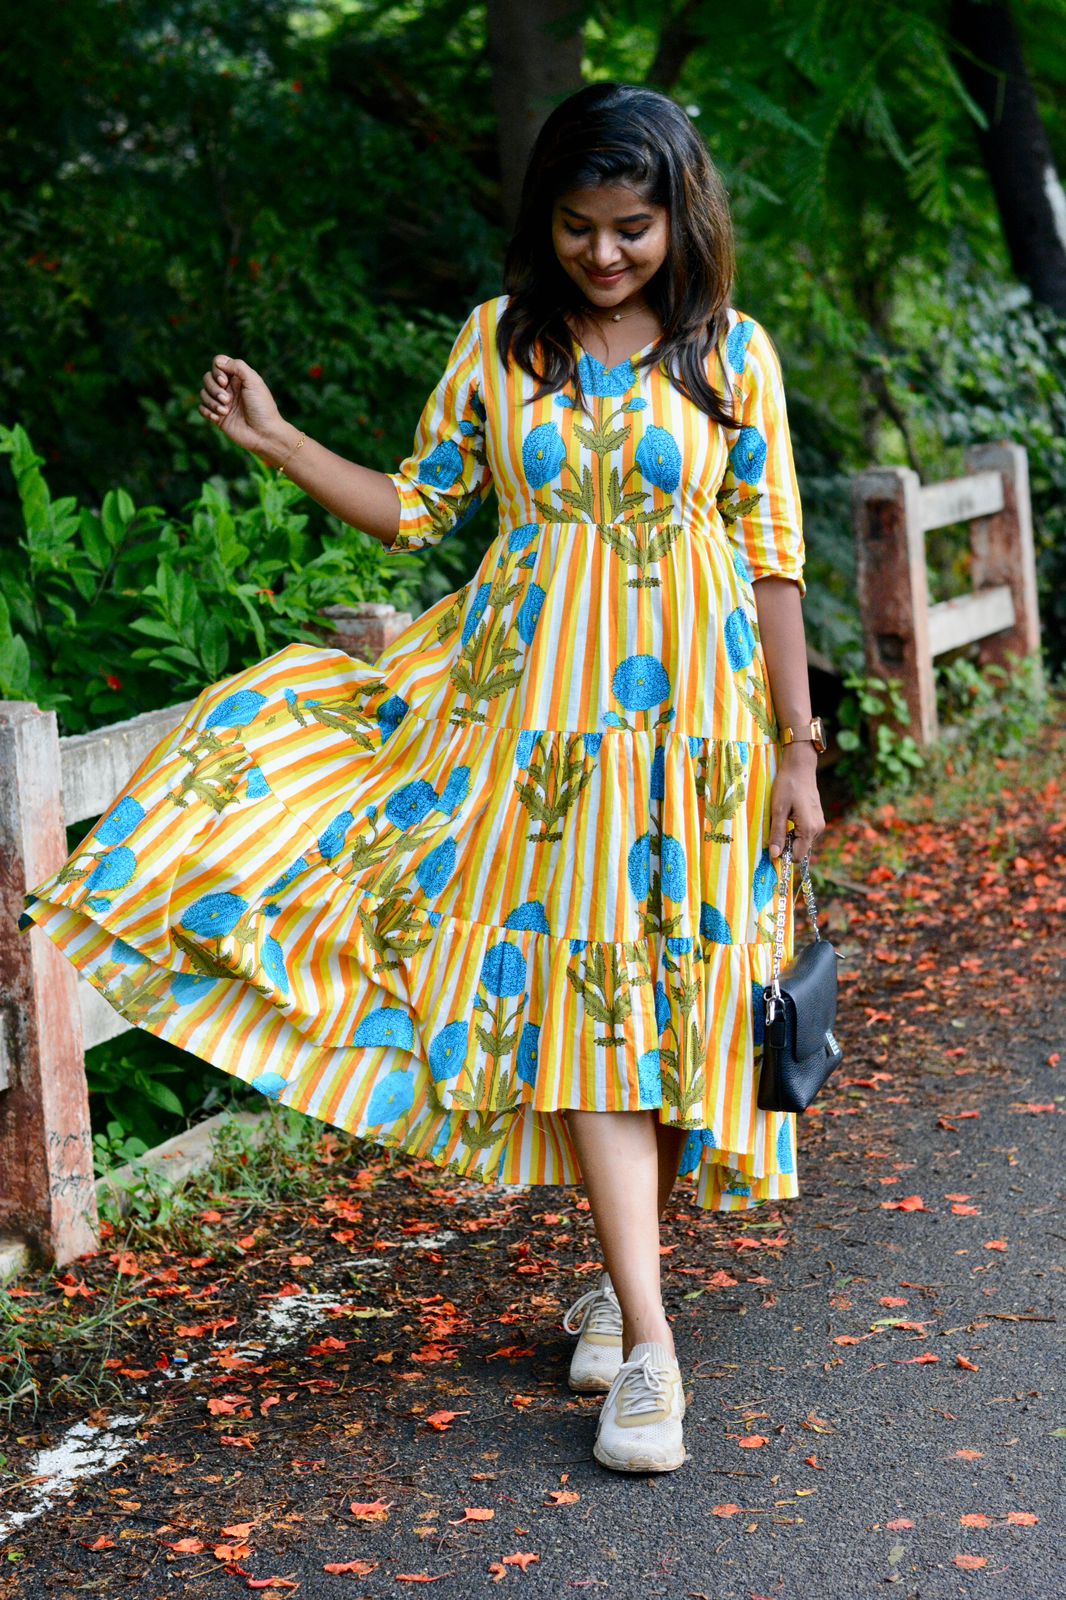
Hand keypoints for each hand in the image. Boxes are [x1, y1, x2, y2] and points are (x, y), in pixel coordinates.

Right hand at [198, 354, 288, 459]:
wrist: (264, 434)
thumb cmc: (262, 407)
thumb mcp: (254, 382)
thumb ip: (238, 367)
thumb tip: (218, 362)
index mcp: (238, 378)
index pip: (218, 363)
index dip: (217, 370)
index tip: (225, 381)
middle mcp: (229, 388)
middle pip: (207, 378)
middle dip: (214, 388)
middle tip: (227, 400)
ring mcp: (222, 402)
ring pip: (203, 393)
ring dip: (211, 402)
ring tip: (225, 411)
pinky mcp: (218, 417)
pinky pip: (202, 408)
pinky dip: (207, 411)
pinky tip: (218, 418)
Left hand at [768, 744, 824, 864]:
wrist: (801, 767)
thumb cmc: (787, 786)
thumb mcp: (778, 810)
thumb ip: (777, 834)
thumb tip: (774, 855)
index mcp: (808, 829)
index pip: (796, 856)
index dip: (783, 855)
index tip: (772, 845)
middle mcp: (818, 829)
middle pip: (800, 850)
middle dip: (787, 845)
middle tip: (775, 829)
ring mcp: (819, 824)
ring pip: (803, 842)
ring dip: (791, 837)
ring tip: (782, 820)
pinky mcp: (818, 819)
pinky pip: (806, 833)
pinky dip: (796, 831)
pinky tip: (789, 817)